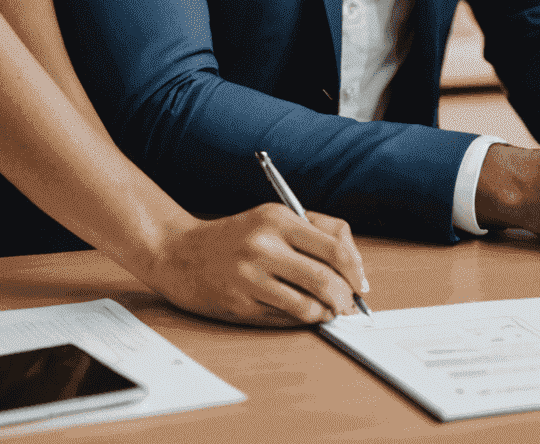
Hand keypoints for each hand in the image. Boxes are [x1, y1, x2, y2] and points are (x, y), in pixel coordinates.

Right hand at [144, 204, 368, 327]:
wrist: (179, 252)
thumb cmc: (235, 236)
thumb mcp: (273, 218)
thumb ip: (315, 233)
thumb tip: (353, 265)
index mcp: (278, 220)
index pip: (334, 247)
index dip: (355, 269)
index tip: (360, 282)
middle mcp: (265, 247)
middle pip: (325, 279)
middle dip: (345, 297)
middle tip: (348, 304)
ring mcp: (251, 278)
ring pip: (308, 305)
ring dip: (326, 313)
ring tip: (328, 311)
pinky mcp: (240, 306)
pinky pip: (284, 319)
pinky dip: (302, 320)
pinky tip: (304, 314)